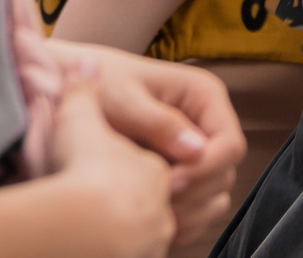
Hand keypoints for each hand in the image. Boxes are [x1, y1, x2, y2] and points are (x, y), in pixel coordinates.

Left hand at [44, 43, 247, 240]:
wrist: (72, 87)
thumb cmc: (97, 86)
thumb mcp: (123, 99)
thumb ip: (158, 122)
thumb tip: (197, 150)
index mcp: (203, 96)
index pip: (230, 145)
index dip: (206, 169)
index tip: (169, 184)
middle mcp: (206, 123)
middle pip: (224, 174)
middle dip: (194, 192)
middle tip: (154, 201)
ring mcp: (196, 149)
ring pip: (212, 194)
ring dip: (186, 208)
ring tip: (147, 209)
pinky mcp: (182, 170)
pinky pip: (194, 205)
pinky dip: (176, 216)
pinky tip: (147, 215)